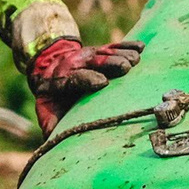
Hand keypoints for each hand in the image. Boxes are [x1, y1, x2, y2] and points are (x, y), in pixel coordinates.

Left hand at [28, 37, 143, 130]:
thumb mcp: (47, 111)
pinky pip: (114, 47)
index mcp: (62, 81)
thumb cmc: (53, 99)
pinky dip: (128, 46)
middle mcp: (75, 64)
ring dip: (122, 54)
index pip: (75, 78)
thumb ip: (50, 124)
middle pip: (94, 62)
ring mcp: (88, 56)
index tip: (103, 82)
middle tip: (126, 66)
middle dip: (110, 63)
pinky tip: (141, 47)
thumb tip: (54, 143)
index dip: (88, 79)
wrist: (49, 71)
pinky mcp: (99, 52)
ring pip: (105, 53)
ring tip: (136, 59)